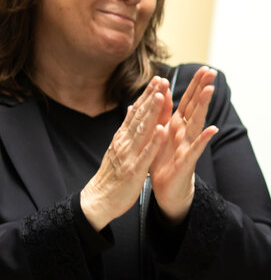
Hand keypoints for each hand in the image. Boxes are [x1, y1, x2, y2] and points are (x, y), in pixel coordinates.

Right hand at [80, 78, 169, 229]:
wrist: (99, 200)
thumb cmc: (113, 174)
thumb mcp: (120, 148)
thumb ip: (127, 129)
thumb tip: (130, 109)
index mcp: (123, 137)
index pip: (136, 112)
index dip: (147, 95)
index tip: (158, 79)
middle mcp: (124, 142)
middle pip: (139, 116)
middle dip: (151, 97)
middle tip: (161, 80)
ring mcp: (128, 155)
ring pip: (142, 130)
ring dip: (152, 113)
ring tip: (161, 96)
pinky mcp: (133, 170)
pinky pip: (146, 154)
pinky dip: (154, 142)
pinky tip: (163, 130)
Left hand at [150, 66, 218, 222]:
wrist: (165, 188)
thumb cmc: (163, 160)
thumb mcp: (160, 132)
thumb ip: (164, 111)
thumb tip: (165, 89)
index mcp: (177, 124)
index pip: (188, 100)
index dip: (196, 85)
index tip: (205, 68)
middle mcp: (185, 132)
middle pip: (196, 107)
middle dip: (203, 89)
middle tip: (212, 72)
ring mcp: (188, 145)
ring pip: (196, 123)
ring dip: (204, 107)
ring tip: (211, 91)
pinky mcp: (187, 160)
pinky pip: (195, 148)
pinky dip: (203, 139)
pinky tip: (212, 130)